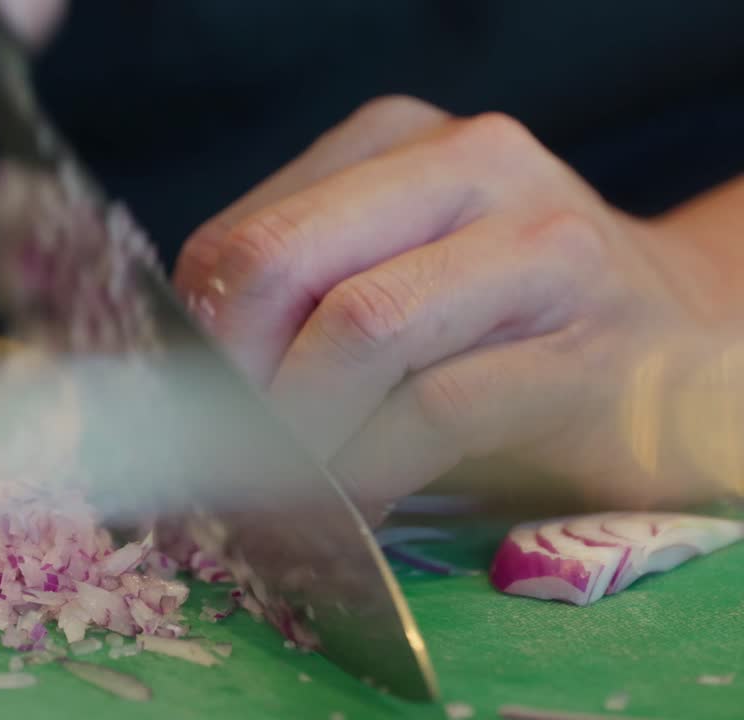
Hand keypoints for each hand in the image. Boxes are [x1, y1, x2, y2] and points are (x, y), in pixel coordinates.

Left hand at [174, 96, 740, 519]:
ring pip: (360, 327)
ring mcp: (540, 246)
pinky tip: (355, 504)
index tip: (183, 420)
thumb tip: (179, 394)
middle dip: (233, 380)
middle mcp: (468, 164)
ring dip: (299, 431)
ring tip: (284, 490)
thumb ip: (297, 304)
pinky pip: (434, 409)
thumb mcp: (392, 272)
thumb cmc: (505, 323)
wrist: (679, 341)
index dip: (195, 341)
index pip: (241, 237)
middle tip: (219, 459)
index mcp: (396, 142)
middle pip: (282, 264)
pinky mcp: (589, 346)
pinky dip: (369, 468)